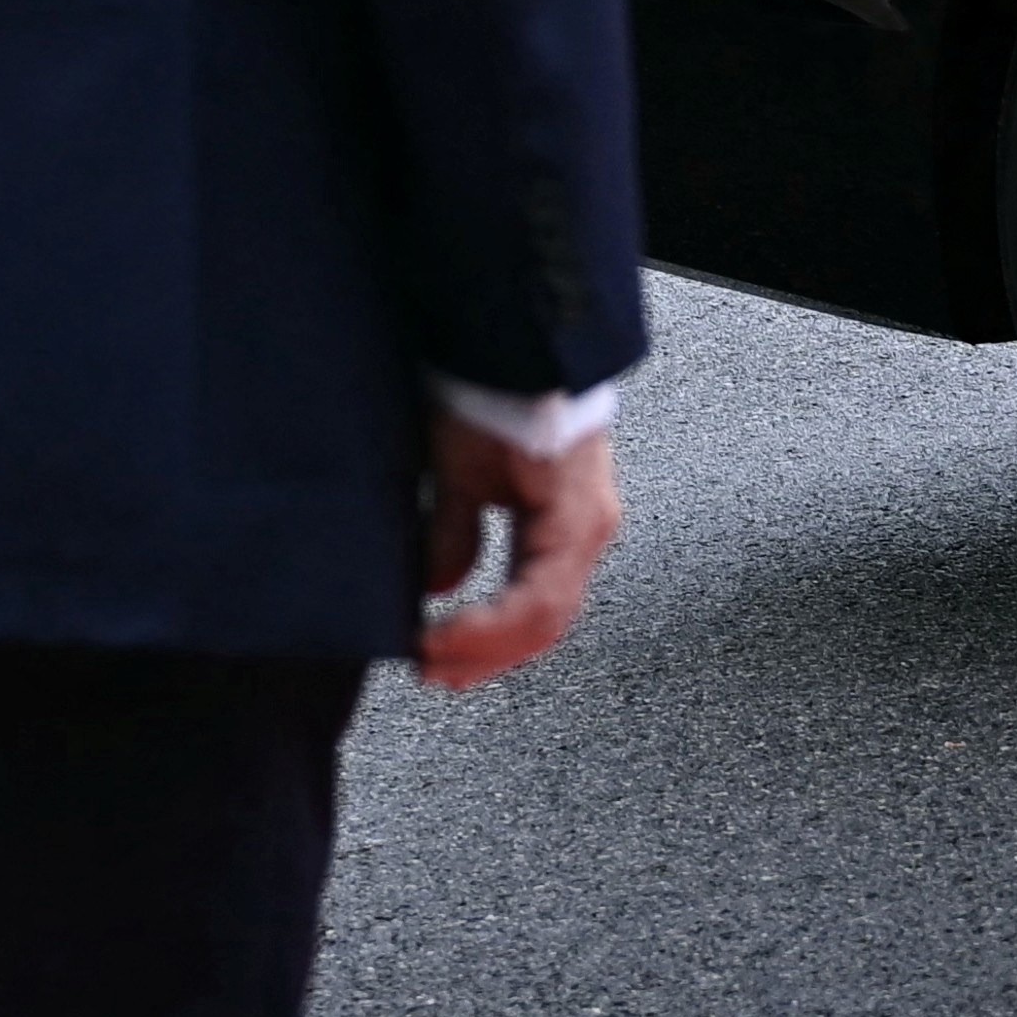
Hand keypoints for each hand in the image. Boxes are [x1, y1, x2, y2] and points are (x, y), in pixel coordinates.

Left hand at [410, 410, 620, 690]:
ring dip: (497, 643)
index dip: (481, 638)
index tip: (427, 647)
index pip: (534, 608)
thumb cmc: (499, 391)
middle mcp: (589, 530)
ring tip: (446, 665)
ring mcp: (582, 525)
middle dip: (487, 654)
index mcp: (573, 521)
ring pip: (547, 610)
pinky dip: (506, 612)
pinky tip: (473, 626)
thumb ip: (450, 533)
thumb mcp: (460, 465)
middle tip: (431, 673)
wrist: (524, 344)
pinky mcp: (566, 517)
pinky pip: (542, 583)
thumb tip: (437, 591)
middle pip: (546, 622)